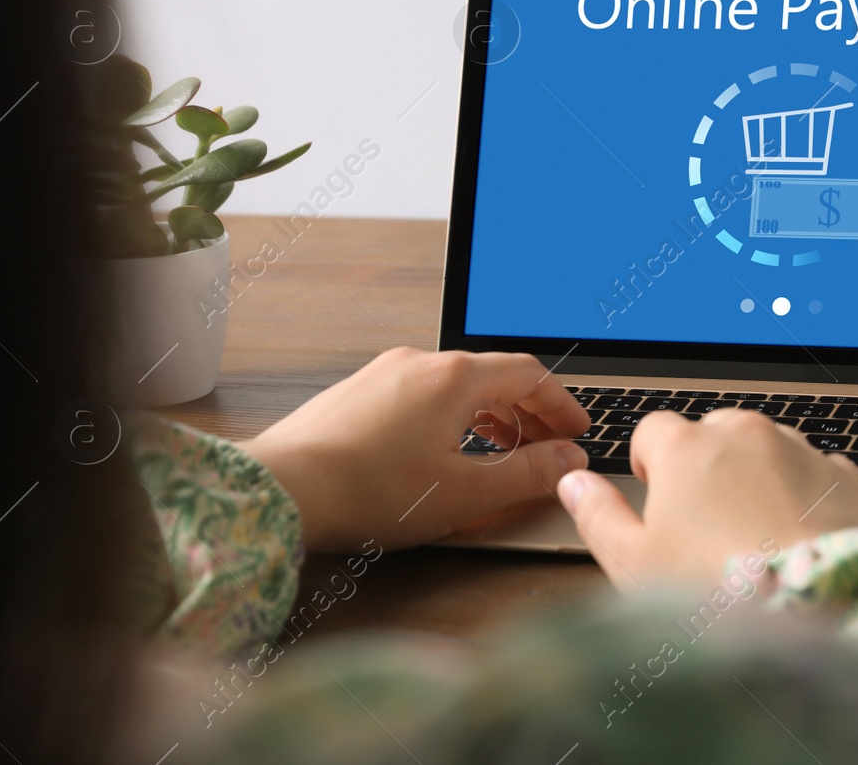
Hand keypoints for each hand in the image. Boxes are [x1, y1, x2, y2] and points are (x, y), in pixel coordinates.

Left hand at [239, 348, 588, 551]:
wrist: (281, 490)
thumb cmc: (368, 492)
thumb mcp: (466, 494)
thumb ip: (526, 475)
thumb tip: (567, 462)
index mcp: (453, 377)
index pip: (528, 373)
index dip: (560, 404)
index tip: (575, 431)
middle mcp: (418, 363)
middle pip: (492, 376)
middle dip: (526, 413)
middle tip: (545, 448)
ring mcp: (382, 375)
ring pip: (454, 387)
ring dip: (487, 417)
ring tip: (500, 455)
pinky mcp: (355, 395)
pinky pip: (420, 397)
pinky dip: (449, 419)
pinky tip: (443, 455)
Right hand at [556, 408, 857, 590]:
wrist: (814, 610)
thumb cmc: (718, 592)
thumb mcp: (633, 563)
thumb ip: (597, 515)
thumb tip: (574, 484)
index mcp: (686, 448)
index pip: (653, 429)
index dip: (649, 463)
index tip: (655, 494)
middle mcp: (744, 434)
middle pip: (712, 433)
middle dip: (705, 467)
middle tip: (703, 525)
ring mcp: (798, 450)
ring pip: (765, 448)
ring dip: (755, 476)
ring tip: (752, 536)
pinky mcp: (842, 478)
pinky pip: (814, 471)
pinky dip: (803, 493)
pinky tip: (795, 536)